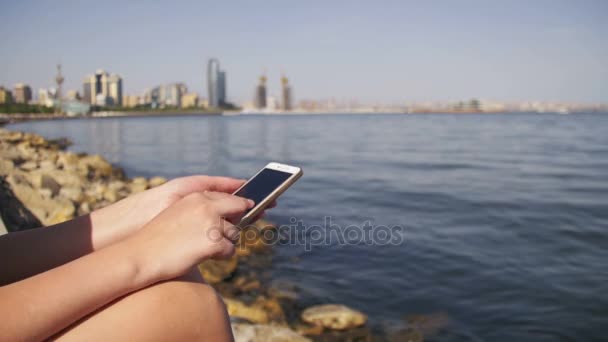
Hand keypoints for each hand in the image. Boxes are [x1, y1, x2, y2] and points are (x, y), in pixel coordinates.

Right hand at [127, 191, 253, 281]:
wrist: (142, 255)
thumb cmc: (158, 238)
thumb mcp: (178, 214)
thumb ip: (201, 211)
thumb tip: (227, 218)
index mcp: (197, 196)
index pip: (228, 197)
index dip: (240, 203)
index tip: (250, 205)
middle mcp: (207, 206)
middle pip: (238, 210)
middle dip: (239, 219)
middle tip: (238, 226)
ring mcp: (212, 224)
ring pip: (234, 233)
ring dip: (224, 242)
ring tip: (202, 248)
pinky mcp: (214, 243)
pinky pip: (230, 250)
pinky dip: (221, 255)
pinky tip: (205, 256)